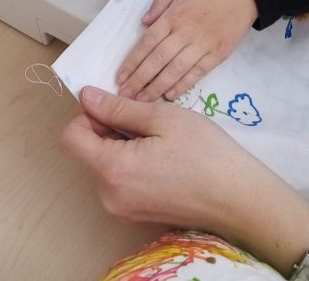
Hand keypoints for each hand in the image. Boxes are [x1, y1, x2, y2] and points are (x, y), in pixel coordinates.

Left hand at [61, 88, 308, 268]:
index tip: (118, 105)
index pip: (71, 136)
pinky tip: (163, 156)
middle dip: (108, 127)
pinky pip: (119, 179)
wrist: (237, 197)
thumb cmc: (204, 152)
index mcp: (112, 169)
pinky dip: (132, 161)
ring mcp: (121, 208)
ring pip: (104, 163)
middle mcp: (108, 195)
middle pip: (87, 150)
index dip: (88, 114)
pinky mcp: (135, 213)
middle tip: (147, 118)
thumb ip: (118, 107)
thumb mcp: (162, 117)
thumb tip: (85, 96)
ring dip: (122, 143)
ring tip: (160, 137)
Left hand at [116, 0, 256, 101]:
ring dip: (156, 87)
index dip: (132, 61)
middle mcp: (185, 33)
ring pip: (175, 71)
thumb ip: (160, 1)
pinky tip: (170, 96)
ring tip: (141, 102)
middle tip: (125, 96)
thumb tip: (143, 23)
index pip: (147, 43)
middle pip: (158, 60)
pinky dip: (183, 85)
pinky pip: (197, 73)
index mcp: (174, 16)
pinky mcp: (217, 55)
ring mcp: (202, 46)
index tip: (119, 77)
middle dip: (139, 80)